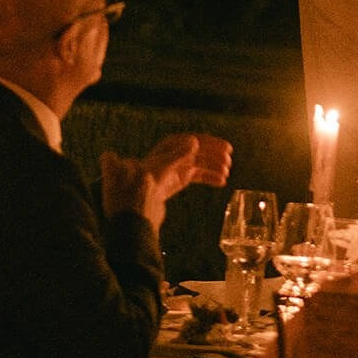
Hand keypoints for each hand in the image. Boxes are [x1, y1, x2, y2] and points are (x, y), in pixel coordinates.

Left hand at [101, 133, 233, 230]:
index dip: (206, 143)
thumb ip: (175, 156)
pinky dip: (208, 178)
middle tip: (229, 158)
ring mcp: (171, 171)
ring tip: (226, 172)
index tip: (224, 148)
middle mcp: (168, 159)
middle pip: (194, 151)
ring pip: (197, 164)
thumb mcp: (156, 171)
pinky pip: (195, 176)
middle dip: (212, 153)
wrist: (129, 215)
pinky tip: (221, 182)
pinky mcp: (174, 183)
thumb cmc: (137, 191)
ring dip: (212, 166)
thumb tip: (194, 141)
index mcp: (162, 153)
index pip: (186, 141)